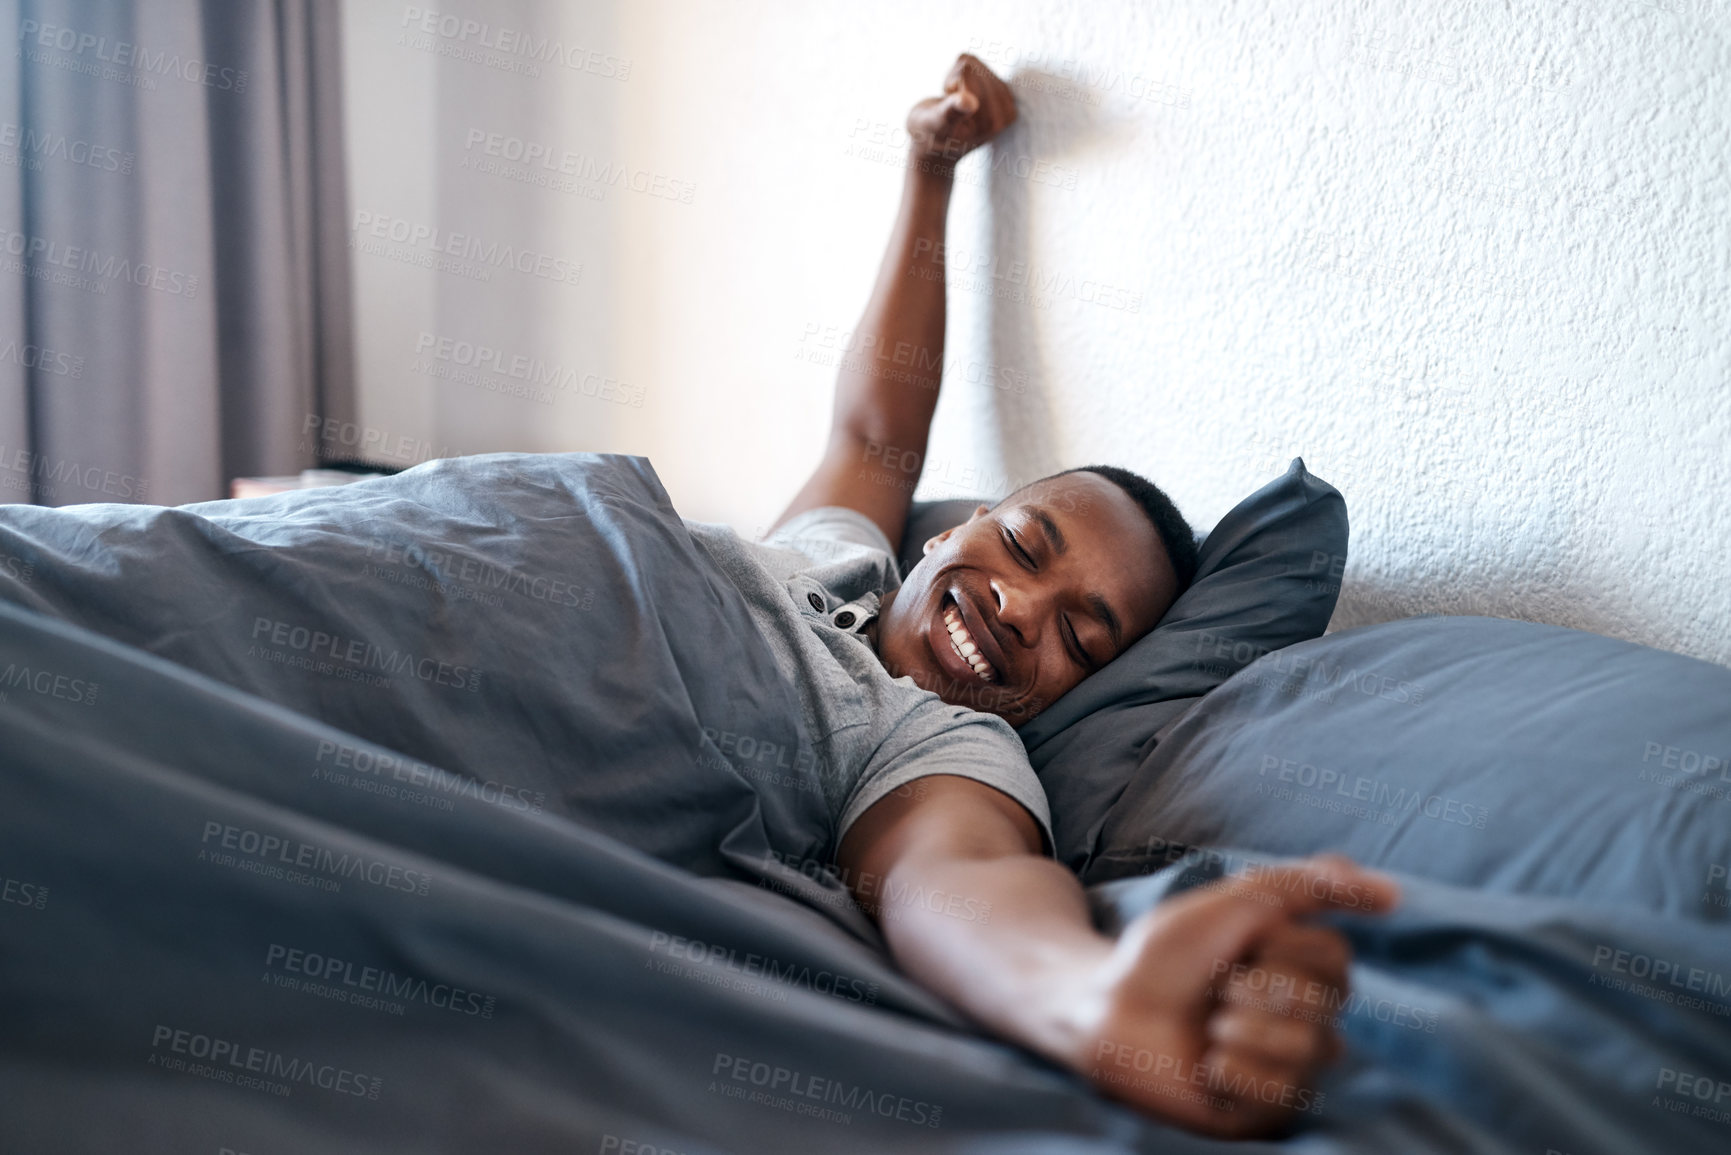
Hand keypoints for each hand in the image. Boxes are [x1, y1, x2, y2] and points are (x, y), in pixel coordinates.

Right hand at [905, 53, 1016, 167]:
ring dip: (955, 79)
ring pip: (973, 63)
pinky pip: (974, 63)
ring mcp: (1004, 102)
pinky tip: (957, 97)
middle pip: (973, 68)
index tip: (947, 113)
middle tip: (948, 108)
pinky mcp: (999, 92)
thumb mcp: (935, 124)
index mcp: (994, 122)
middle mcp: (1005, 113)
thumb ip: (952, 112)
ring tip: (952, 103)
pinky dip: (959, 75)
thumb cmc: (929, 134)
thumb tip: (970, 102)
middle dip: (954, 82)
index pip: (969, 76)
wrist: (931, 145)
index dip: (950, 87)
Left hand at [1071, 855, 1399, 1138]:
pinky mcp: (1265, 1109)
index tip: (1240, 944)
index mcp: (1304, 968)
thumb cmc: (1168, 953)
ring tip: (1209, 1026)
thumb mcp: (1236, 899)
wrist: (1108, 1006)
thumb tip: (1394, 893)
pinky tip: (1207, 1064)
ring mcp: (1288, 1066)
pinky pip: (1280, 1092)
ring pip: (1309, 1049)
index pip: (1338, 956)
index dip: (1284, 946)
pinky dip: (1233, 1069)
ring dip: (1244, 1028)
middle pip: (1328, 1002)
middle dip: (1263, 987)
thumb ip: (1310, 885)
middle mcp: (1306, 1018)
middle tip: (1220, 988)